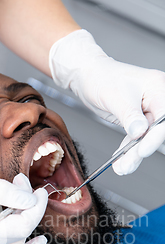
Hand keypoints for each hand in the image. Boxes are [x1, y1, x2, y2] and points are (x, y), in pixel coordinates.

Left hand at [49, 29, 164, 174]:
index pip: (164, 117)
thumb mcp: (114, 96)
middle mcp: (156, 99)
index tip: (141, 150)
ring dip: (133, 154)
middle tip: (127, 164)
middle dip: (141, 150)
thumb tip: (140, 132)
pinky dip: (128, 150)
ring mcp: (147, 110)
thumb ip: (129, 115)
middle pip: (157, 130)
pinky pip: (137, 138)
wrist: (88, 76)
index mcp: (157, 87)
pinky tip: (120, 160)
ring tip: (121, 167)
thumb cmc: (101, 77)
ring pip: (146, 137)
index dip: (155, 136)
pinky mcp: (137, 119)